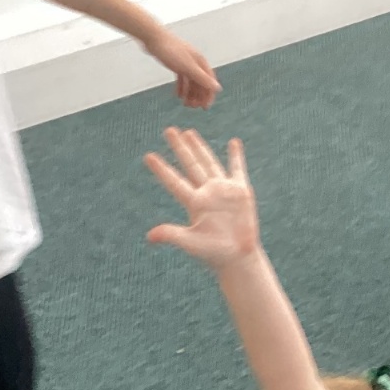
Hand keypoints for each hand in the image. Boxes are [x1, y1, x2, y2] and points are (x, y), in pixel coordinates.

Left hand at [143, 29, 220, 109]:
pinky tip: (178, 96)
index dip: (208, 95)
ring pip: (191, 82)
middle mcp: (195, 63)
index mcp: (200, 62)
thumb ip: (202, 78)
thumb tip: (217, 88)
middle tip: (192, 107)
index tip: (204, 107)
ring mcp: (186, 63)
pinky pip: (182, 79)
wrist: (153, 38)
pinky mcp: (176, 64)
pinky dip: (181, 88)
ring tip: (184, 104)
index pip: (209, 82)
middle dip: (198, 97)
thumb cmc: (171, 50)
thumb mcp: (188, 67)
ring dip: (190, 94)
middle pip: (200, 83)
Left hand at [145, 129, 258, 268]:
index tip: (148, 156)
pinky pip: (237, 170)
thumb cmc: (214, 254)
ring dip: (200, 147)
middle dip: (180, 148)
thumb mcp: (191, 243)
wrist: (238, 259)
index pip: (174, 182)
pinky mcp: (240, 192)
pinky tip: (233, 142)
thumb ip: (172, 235)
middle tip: (168, 130)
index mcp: (194, 203)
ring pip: (209, 163)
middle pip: (190, 165)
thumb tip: (150, 237)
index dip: (162, 170)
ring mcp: (223, 191)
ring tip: (189, 133)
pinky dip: (236, 156)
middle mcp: (206, 193)